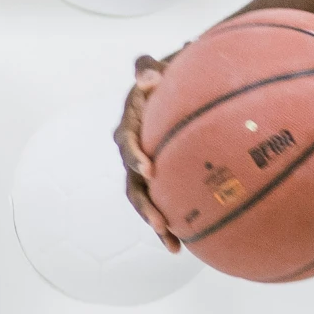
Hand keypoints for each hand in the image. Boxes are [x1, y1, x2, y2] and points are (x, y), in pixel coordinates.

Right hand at [114, 53, 180, 252]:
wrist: (173, 89)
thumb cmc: (166, 75)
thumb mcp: (156, 67)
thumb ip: (148, 68)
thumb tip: (148, 77)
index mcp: (129, 125)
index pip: (127, 142)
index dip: (135, 156)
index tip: (149, 170)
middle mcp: (132, 151)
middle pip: (132, 183)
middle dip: (145, 205)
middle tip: (160, 221)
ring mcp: (142, 168)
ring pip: (144, 200)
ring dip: (155, 223)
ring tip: (173, 243)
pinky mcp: (156, 179)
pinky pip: (162, 203)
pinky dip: (170, 225)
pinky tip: (186, 246)